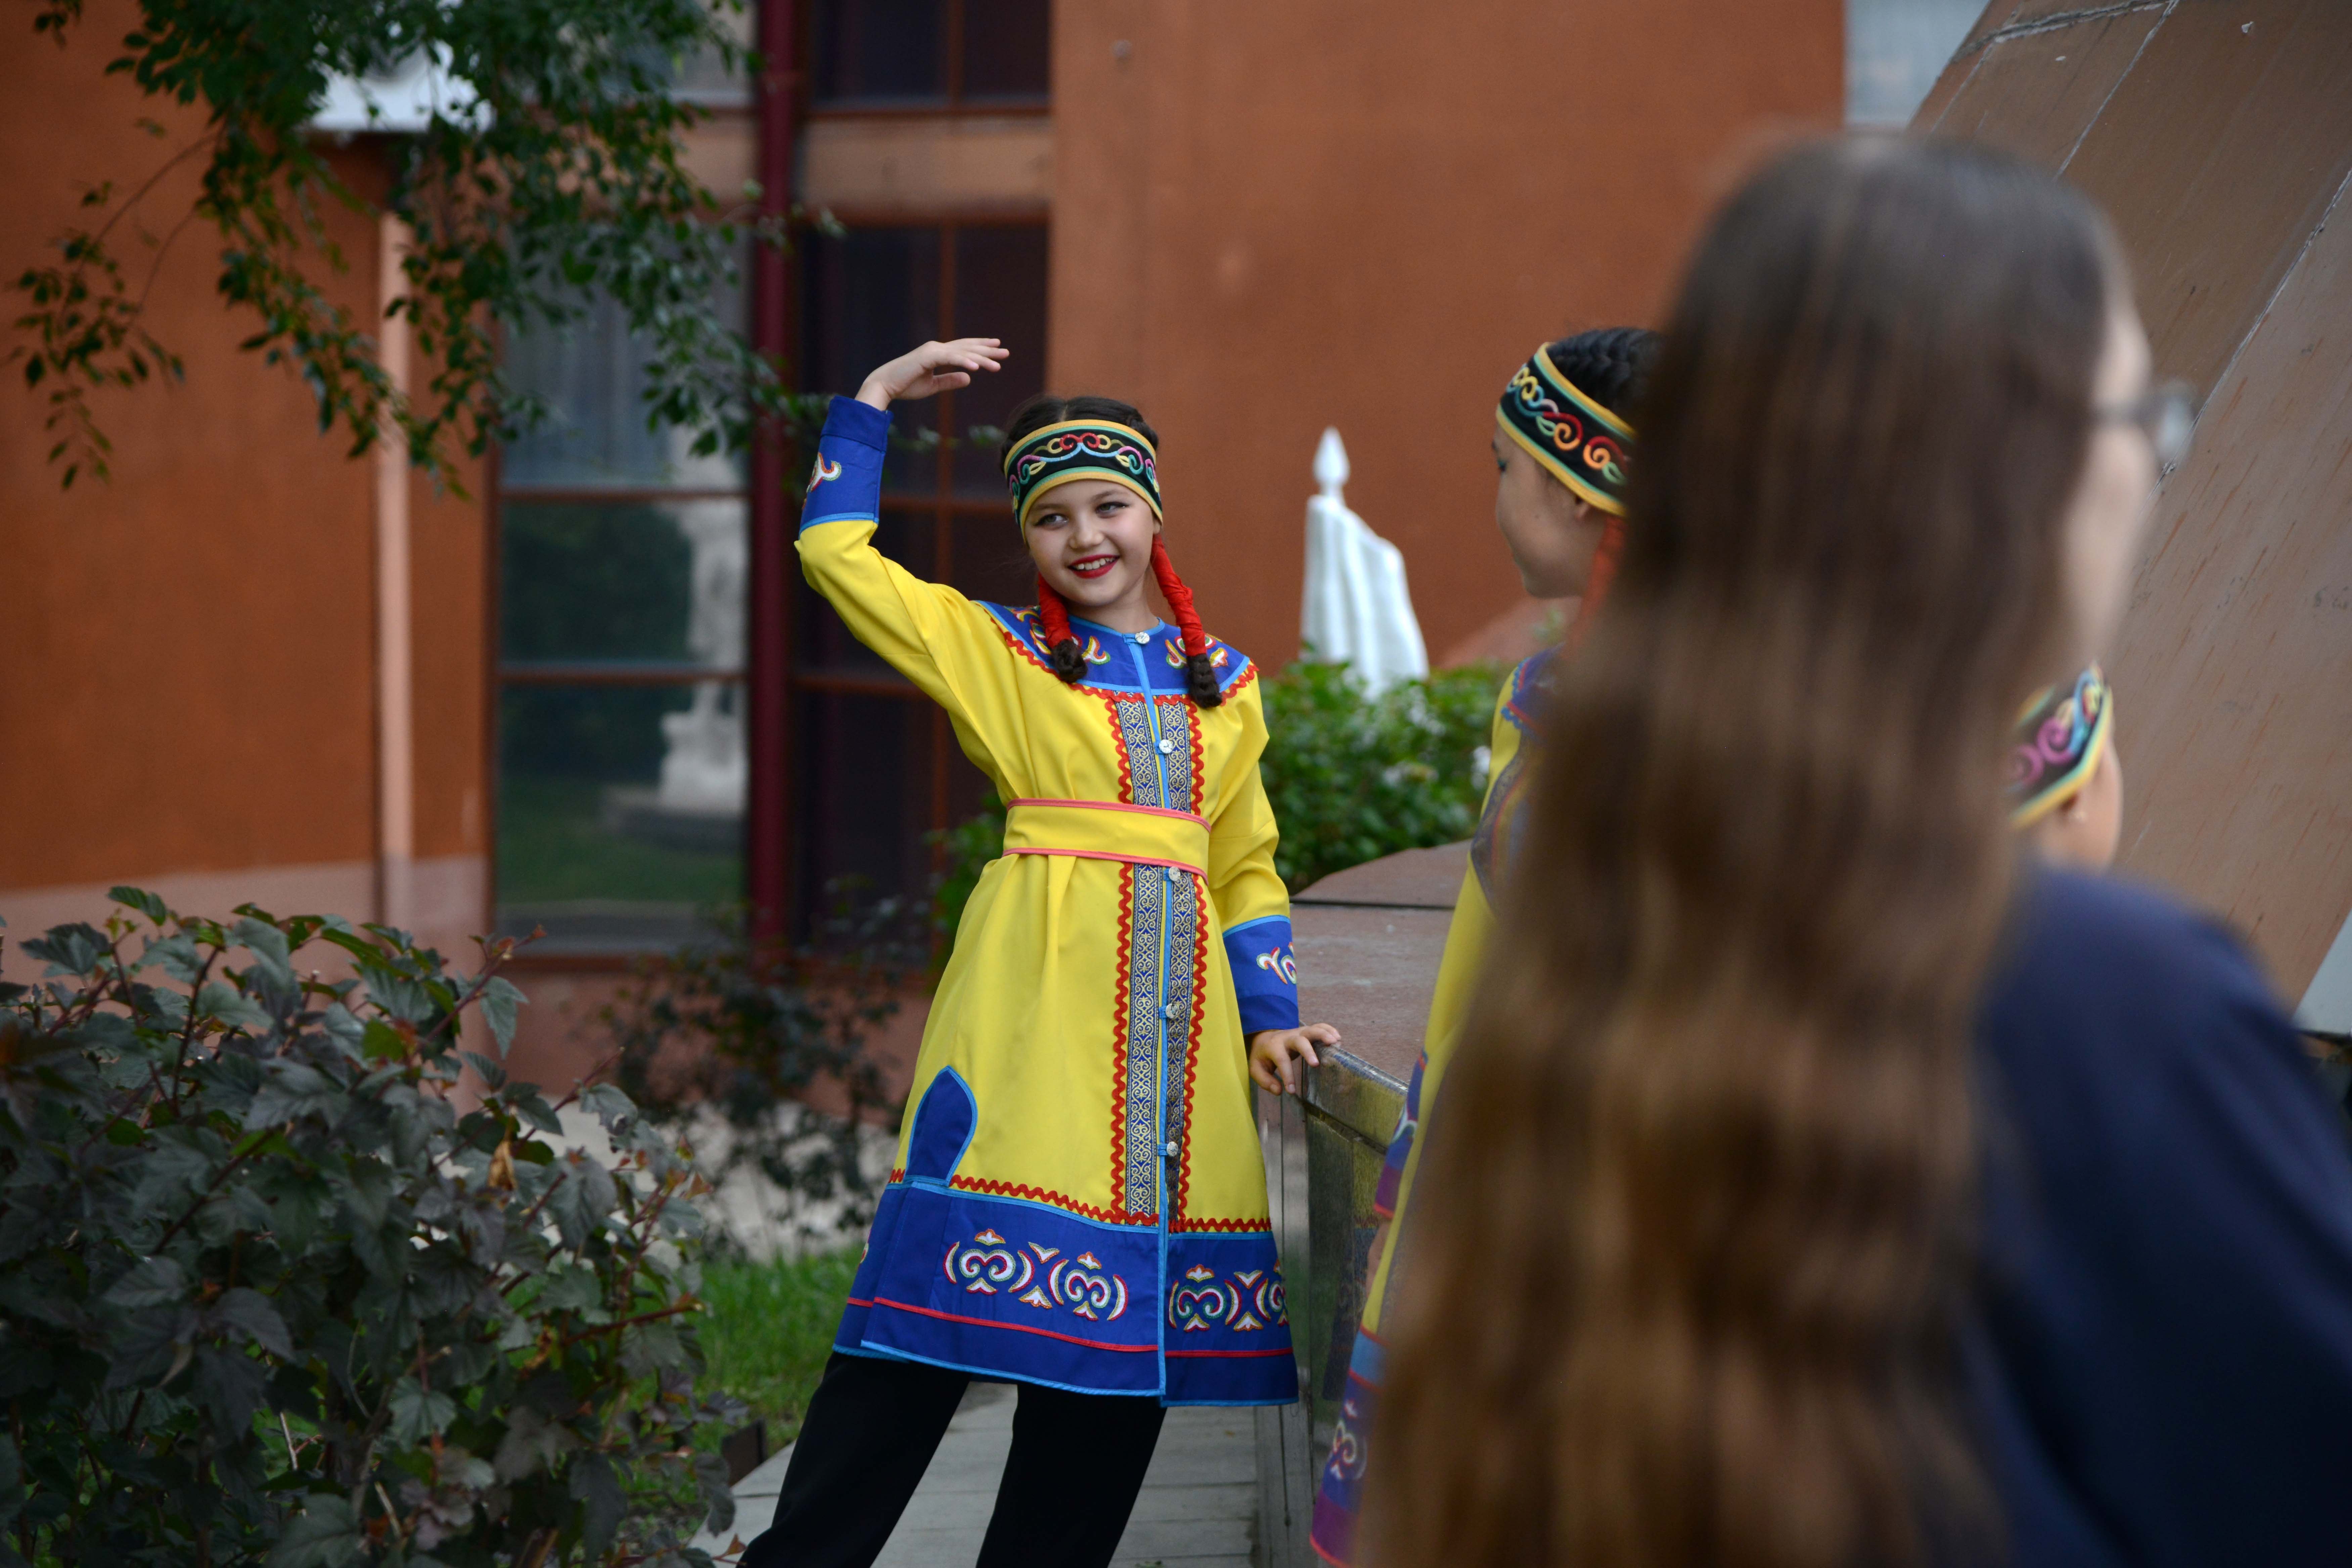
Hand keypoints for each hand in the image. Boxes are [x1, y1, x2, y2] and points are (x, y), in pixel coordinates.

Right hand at [856, 338, 1008, 409]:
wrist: (884, 386)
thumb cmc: (905, 386)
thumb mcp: (933, 386)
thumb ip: (950, 380)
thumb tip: (968, 378)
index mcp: (937, 353)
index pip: (963, 348)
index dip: (980, 347)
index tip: (997, 347)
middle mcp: (936, 348)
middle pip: (967, 347)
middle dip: (987, 350)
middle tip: (1006, 352)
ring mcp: (932, 350)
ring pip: (962, 353)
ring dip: (981, 358)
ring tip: (998, 364)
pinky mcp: (927, 357)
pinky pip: (950, 358)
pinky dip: (964, 362)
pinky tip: (977, 368)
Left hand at [1249, 1023, 1340, 1095]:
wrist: (1265, 1037)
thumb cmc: (1263, 1056)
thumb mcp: (1256, 1069)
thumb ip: (1265, 1081)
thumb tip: (1279, 1091)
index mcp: (1273, 1047)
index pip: (1281, 1060)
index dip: (1287, 1075)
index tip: (1292, 1090)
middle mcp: (1287, 1037)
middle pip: (1299, 1040)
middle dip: (1308, 1051)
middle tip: (1316, 1064)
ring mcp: (1298, 1032)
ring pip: (1312, 1030)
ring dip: (1323, 1035)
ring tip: (1335, 1043)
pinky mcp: (1306, 1031)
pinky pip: (1319, 1026)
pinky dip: (1329, 1029)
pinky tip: (1338, 1038)